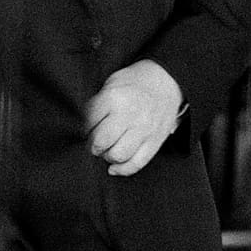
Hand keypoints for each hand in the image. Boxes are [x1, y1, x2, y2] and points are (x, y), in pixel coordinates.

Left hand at [85, 60, 183, 177]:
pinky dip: (123, 169)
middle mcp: (129, 114)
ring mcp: (144, 129)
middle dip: (93, 146)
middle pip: (101, 142)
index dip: (84, 130)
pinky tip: (114, 167)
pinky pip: (137, 163)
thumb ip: (97, 105)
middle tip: (94, 143)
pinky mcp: (155, 141)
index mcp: (113, 97)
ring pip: (118, 155)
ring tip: (107, 150)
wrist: (166, 81)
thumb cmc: (134, 83)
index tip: (87, 130)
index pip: (88, 123)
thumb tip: (84, 128)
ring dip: (107, 157)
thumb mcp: (110, 84)